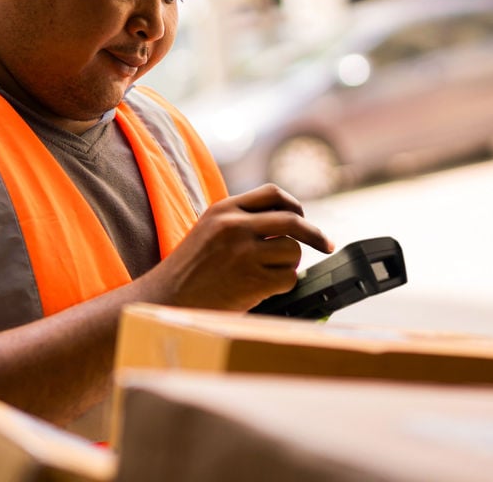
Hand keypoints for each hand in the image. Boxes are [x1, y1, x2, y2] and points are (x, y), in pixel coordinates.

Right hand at [142, 184, 334, 310]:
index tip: (303, 217)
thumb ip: (240, 220)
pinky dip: (283, 285)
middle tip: (326, 244)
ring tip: (268, 274)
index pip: (272, 193)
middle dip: (314, 233)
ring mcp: (244, 253)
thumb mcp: (208, 230)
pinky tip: (263, 289)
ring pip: (293, 252)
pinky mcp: (251, 280)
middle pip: (292, 220)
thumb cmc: (188, 269)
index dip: (294, 205)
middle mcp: (235, 227)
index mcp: (224, 209)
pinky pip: (288, 278)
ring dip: (289, 265)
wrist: (167, 299)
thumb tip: (284, 221)